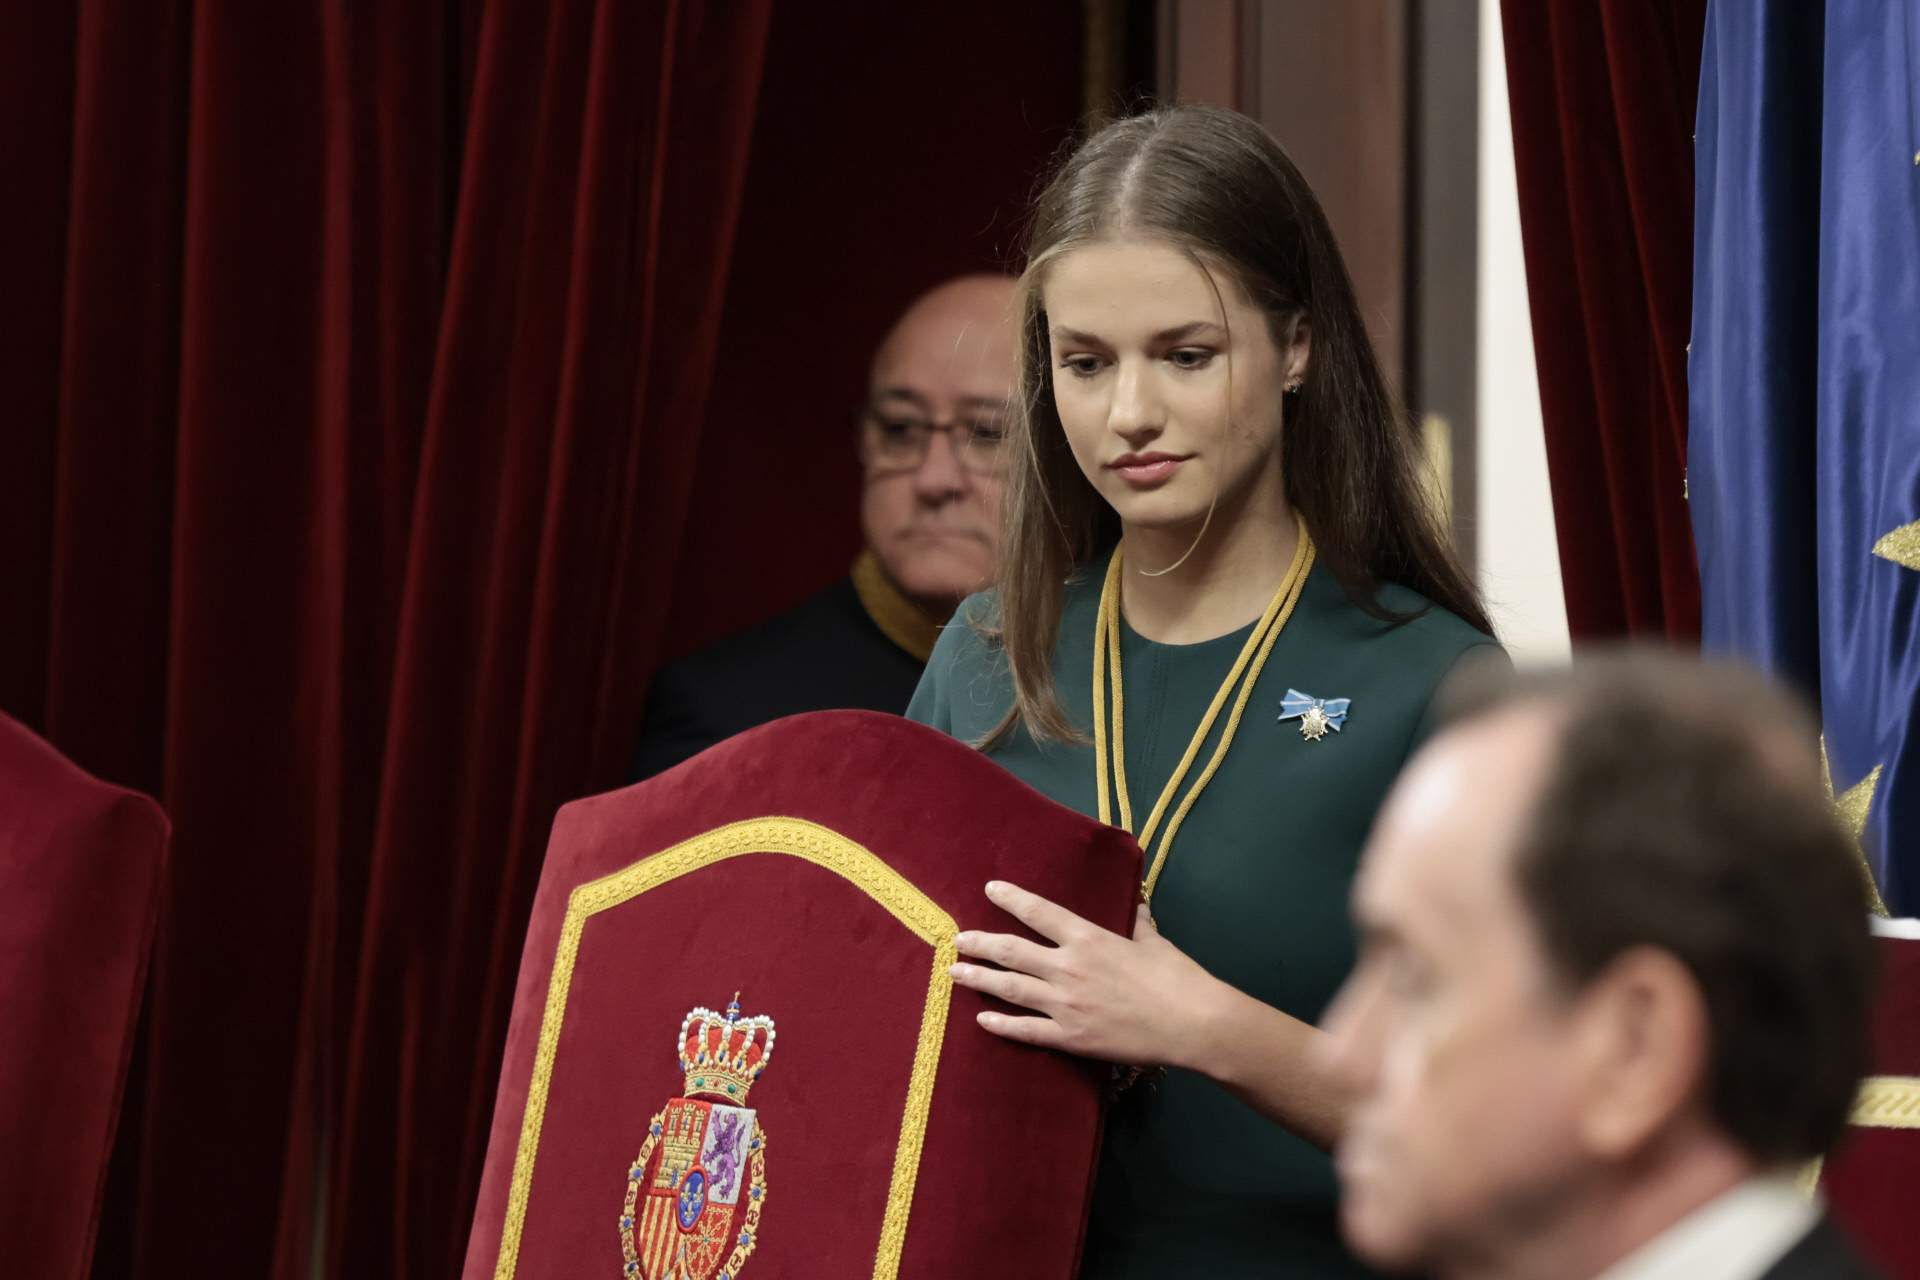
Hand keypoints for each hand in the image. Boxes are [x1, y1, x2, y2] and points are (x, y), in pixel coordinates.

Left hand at [948, 879, 1227, 1067]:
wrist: (1192, 1024)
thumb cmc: (1177, 978)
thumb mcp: (1153, 941)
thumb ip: (1136, 921)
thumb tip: (1136, 902)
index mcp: (1088, 938)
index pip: (1039, 912)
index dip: (1011, 899)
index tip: (990, 889)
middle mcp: (1068, 967)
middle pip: (1011, 951)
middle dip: (979, 943)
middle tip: (957, 939)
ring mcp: (1066, 1004)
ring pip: (1010, 988)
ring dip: (979, 979)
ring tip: (954, 972)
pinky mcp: (1071, 1036)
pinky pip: (1027, 1030)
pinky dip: (1002, 1024)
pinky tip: (983, 1019)